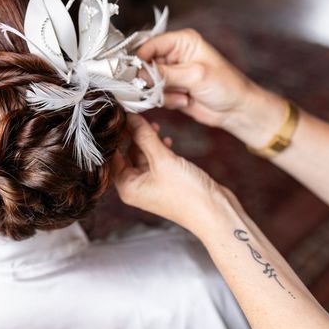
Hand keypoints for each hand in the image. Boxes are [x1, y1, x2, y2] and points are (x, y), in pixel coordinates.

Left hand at [112, 114, 223, 234]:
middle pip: (126, 154)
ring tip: (154, 124)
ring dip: (147, 140)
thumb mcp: (163, 160)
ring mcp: (150, 184)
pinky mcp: (165, 180)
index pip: (112, 155)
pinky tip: (167, 140)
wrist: (216, 213)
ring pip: (142, 154)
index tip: (118, 116)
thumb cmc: (187, 194)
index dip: (114, 135)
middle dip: (132, 135)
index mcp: (126, 187)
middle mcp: (135, 186)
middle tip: (137, 115)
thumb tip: (129, 117)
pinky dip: (159, 148)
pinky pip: (156, 159)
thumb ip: (144, 136)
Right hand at [137, 29, 284, 147]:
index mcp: (181, 41)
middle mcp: (173, 55)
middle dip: (149, 78)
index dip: (138, 58)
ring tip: (183, 95)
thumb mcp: (195, 76)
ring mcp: (171, 73)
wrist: (237, 111)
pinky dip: (165, 100)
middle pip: (145, 63)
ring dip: (160, 92)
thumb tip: (137, 74)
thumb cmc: (226, 86)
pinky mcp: (170, 89)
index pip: (149, 44)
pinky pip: (154, 94)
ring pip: (147, 81)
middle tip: (155, 88)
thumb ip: (164, 73)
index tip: (132, 72)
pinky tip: (184, 101)